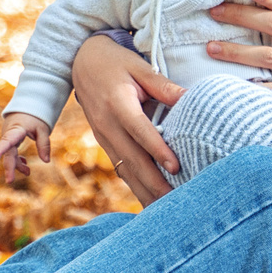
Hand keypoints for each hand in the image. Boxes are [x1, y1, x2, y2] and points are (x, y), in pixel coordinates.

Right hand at [0, 114, 51, 182]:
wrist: (26, 107)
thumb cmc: (34, 117)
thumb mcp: (42, 129)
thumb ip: (44, 144)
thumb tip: (46, 161)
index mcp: (16, 129)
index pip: (7, 141)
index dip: (0, 151)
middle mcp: (9, 135)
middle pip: (8, 153)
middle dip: (9, 167)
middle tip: (10, 181)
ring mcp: (8, 138)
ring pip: (10, 155)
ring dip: (18, 165)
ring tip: (28, 172)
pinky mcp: (10, 141)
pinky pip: (12, 152)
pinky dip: (18, 159)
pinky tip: (25, 165)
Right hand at [71, 35, 184, 204]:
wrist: (81, 63)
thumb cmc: (116, 63)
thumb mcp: (139, 67)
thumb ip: (163, 85)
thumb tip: (189, 98)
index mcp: (118, 103)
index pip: (140, 130)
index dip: (158, 150)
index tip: (176, 167)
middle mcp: (107, 125)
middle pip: (132, 158)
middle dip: (154, 182)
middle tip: (176, 201)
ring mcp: (103, 137)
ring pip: (124, 169)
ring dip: (145, 190)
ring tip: (166, 209)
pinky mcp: (104, 143)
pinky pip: (120, 168)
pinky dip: (136, 185)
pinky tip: (150, 200)